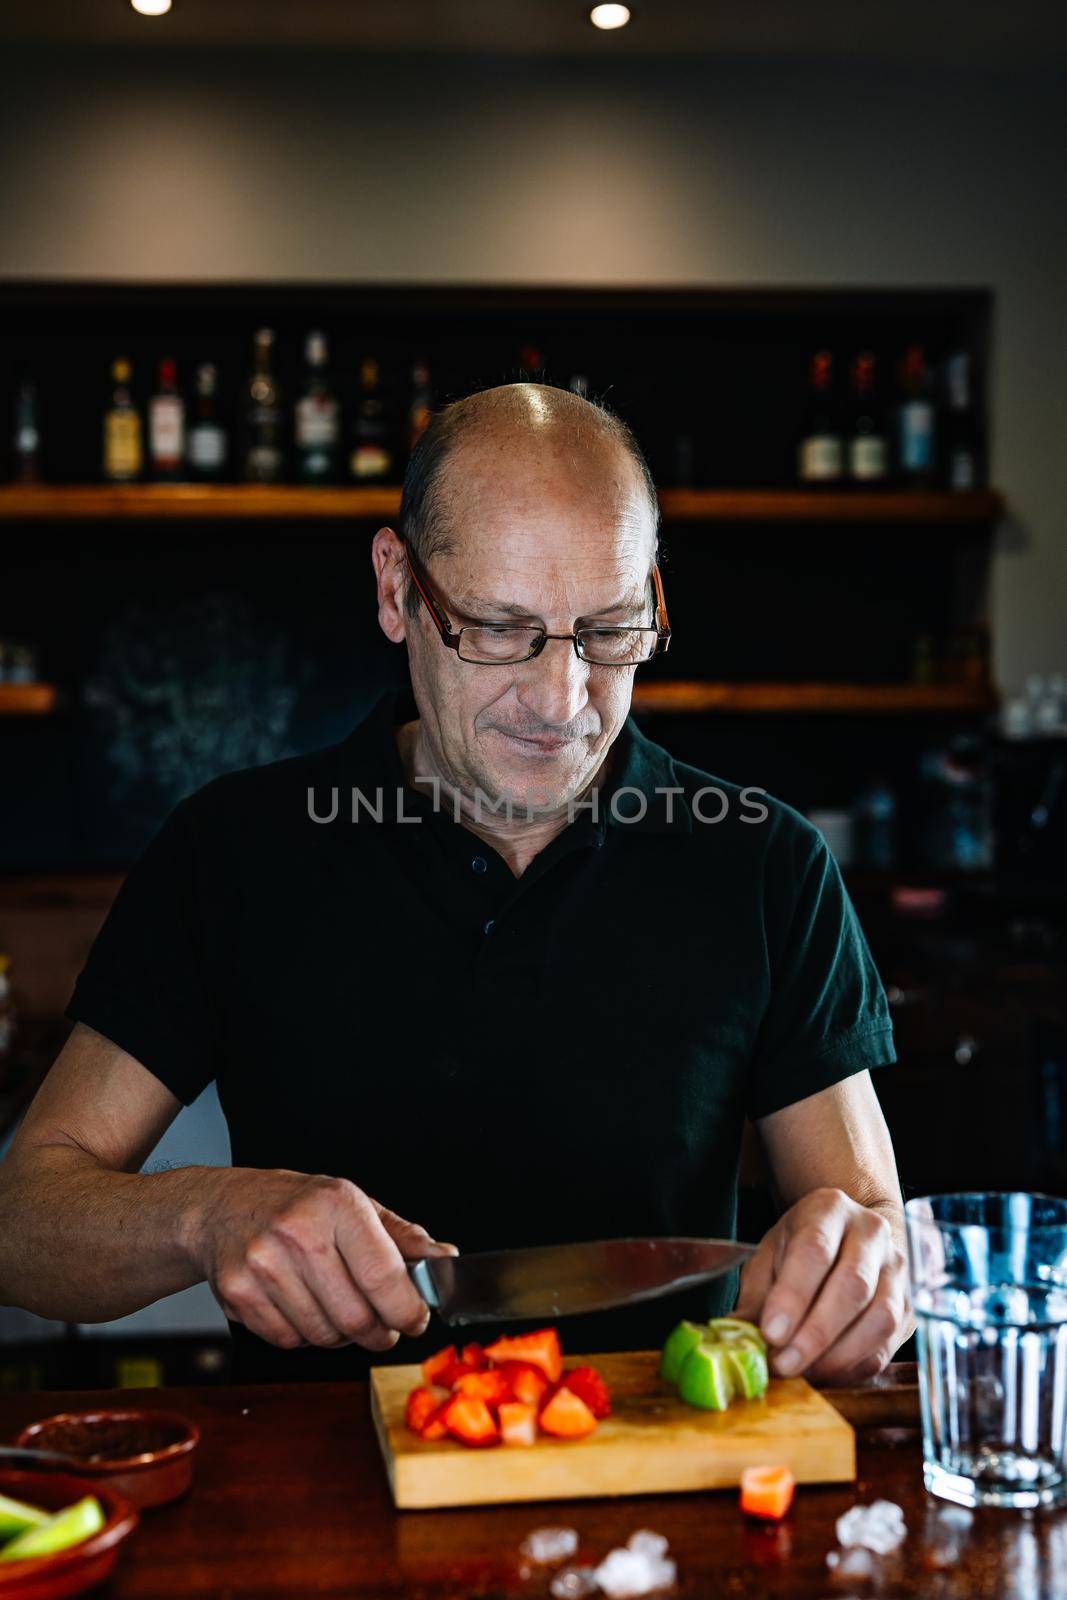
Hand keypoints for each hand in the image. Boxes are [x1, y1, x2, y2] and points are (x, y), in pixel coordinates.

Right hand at [188, 1168, 456, 1352]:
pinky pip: (290, 1342)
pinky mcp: (238, 1293)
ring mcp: (262, 1264)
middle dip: (380, 1333)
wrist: (222, 1208)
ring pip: (324, 1336)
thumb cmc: (299, 1206)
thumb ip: (403, 1238)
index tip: (417, 1319)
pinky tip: (304, 1308)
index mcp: (336, 1204)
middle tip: (383, 1327)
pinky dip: (306, 1337)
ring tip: (339, 1310)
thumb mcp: (355, 1205)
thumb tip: (446, 1260)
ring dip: (342, 1337)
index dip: (408, 1310)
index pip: (384, 1277)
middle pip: (356, 1318)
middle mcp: (297, 1231)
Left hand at [733, 1187, 909, 1384]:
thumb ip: (756, 1295)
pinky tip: (827, 1374)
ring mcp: (898, 1270)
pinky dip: (856, 1366)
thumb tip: (739, 1337)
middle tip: (784, 1364)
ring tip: (804, 1373)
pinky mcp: (910, 1307)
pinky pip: (888, 1344)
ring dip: (839, 1355)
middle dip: (816, 1333)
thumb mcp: (770, 1256)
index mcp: (829, 1209)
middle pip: (852, 1285)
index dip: (793, 1295)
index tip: (770, 1332)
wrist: (851, 1237)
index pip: (815, 1249)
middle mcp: (872, 1234)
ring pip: (880, 1317)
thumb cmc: (802, 1247)